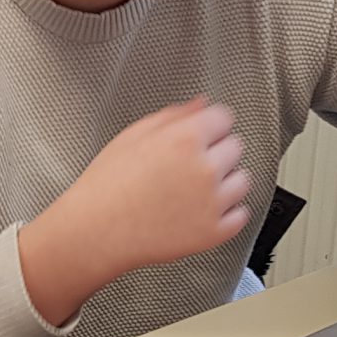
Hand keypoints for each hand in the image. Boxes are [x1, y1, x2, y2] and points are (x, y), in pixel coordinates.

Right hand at [18, 98, 253, 326]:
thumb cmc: (107, 185)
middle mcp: (204, 169)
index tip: (201, 135)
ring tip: (192, 190)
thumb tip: (201, 104)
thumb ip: (173, 116)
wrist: (95, 232)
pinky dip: (226, 213)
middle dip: (216, 152)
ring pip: (242, 180)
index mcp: (185, 139)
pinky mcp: (214, 233)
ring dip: (225, 182)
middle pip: (236, 147)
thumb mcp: (133, 136)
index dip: (209, 125)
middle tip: (187, 166)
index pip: (224, 118)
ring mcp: (212, 203)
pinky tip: (200, 210)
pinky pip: (239, 215)